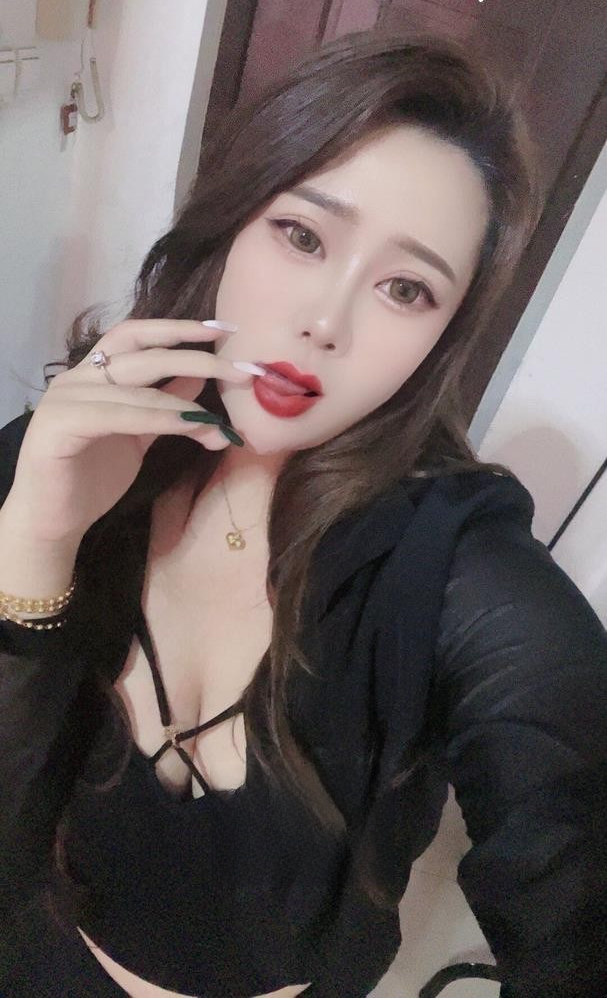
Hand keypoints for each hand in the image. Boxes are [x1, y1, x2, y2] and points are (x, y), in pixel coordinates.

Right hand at [1, 319, 251, 544]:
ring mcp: (64, 398)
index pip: (137, 336)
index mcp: (91, 374)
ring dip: (186, 399)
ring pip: (136, 385)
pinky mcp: (58, 424)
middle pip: (141, 352)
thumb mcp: (139, 434)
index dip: (179, 329)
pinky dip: (159, 418)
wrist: (53, 522)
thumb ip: (163, 405)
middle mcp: (75, 377)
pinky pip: (119, 414)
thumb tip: (199, 379)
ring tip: (220, 416)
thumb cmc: (91, 479)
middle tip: (237, 369)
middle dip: (194, 357)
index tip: (223, 330)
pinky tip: (190, 425)